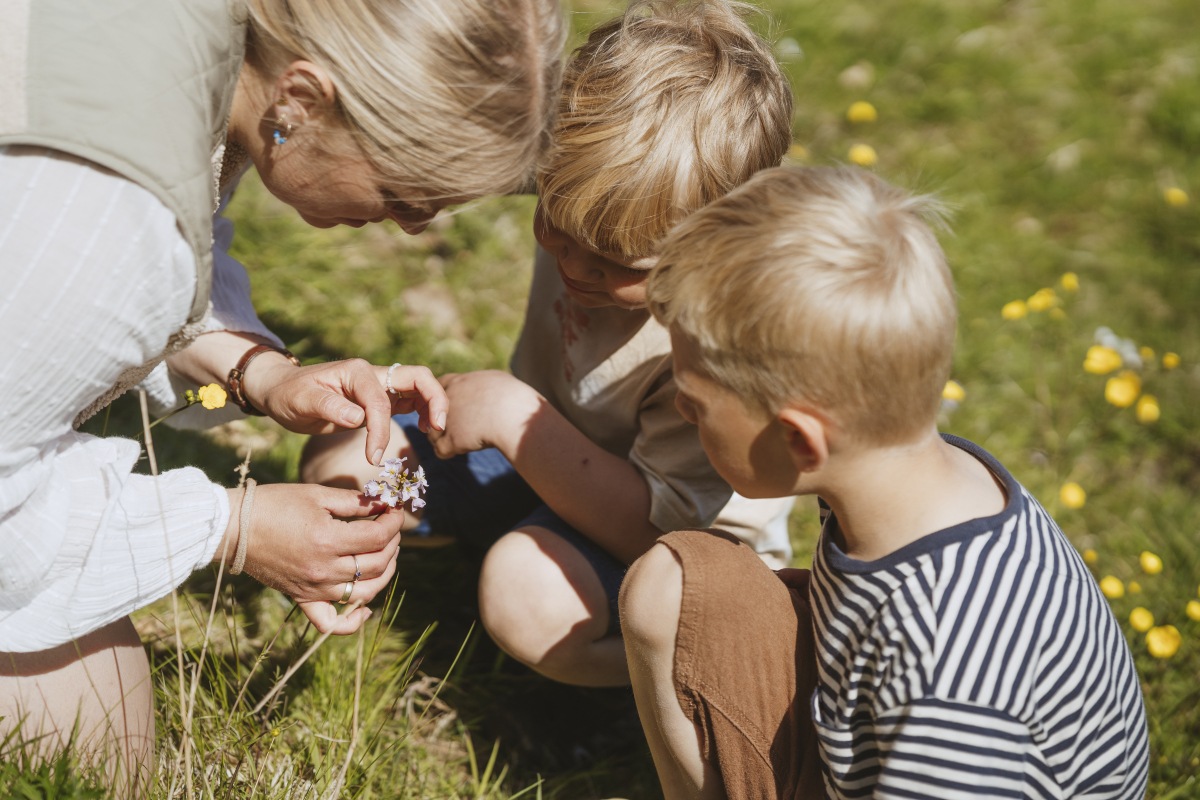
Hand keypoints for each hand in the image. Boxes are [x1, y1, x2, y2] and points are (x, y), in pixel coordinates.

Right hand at [219, 483, 403, 633]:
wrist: (233, 528)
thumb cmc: (273, 504)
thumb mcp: (316, 495)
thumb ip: (354, 501)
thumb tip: (384, 502)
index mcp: (328, 540)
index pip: (379, 537)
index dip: (394, 521)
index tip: (395, 509)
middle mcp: (324, 570)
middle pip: (377, 564)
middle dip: (392, 542)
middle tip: (390, 526)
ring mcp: (313, 589)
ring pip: (364, 592)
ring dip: (384, 574)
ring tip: (386, 555)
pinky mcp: (301, 599)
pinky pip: (331, 623)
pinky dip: (352, 622)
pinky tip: (366, 609)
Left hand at [245, 356, 447, 466]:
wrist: (282, 390)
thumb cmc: (289, 395)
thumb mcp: (301, 401)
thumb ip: (329, 407)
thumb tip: (359, 418)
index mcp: (357, 372)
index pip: (381, 400)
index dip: (381, 430)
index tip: (373, 457)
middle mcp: (373, 374)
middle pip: (418, 377)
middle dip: (434, 400)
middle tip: (437, 429)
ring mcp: (380, 385)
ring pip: (420, 388)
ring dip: (434, 406)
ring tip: (434, 431)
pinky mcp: (382, 398)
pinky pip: (412, 401)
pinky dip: (425, 412)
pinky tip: (424, 428)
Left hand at [426, 370, 540, 458]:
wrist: (515, 414)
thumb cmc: (515, 397)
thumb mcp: (498, 380)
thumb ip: (485, 385)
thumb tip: (488, 390)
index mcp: (460, 381)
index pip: (440, 386)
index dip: (443, 397)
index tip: (455, 406)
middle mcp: (448, 399)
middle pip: (431, 410)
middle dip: (437, 418)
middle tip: (448, 426)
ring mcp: (447, 420)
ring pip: (432, 432)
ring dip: (442, 438)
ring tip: (460, 442)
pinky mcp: (452, 440)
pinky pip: (440, 450)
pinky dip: (448, 452)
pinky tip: (459, 451)